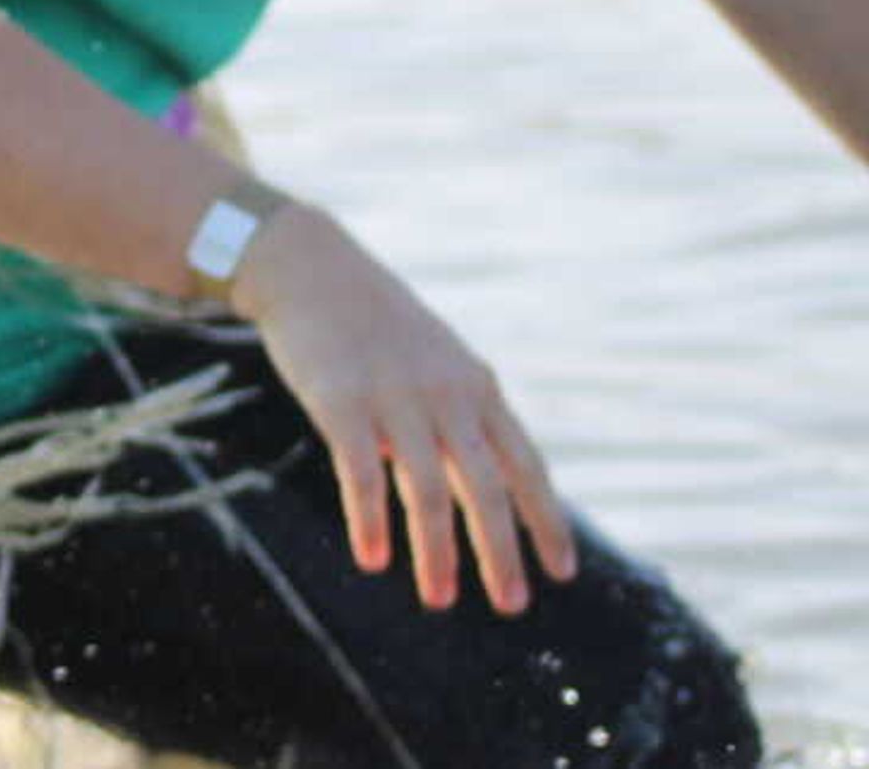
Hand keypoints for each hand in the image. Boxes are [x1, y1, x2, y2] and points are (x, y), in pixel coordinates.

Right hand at [229, 202, 578, 612]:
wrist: (309, 266)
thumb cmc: (375, 322)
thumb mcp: (436, 359)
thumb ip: (462, 414)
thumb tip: (481, 483)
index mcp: (476, 386)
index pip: (526, 464)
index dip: (547, 520)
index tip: (562, 571)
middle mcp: (444, 394)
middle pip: (485, 486)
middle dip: (501, 551)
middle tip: (513, 605)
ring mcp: (392, 396)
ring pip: (425, 489)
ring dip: (437, 551)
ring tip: (440, 600)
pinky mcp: (339, 401)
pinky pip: (359, 473)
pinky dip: (369, 520)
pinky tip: (372, 558)